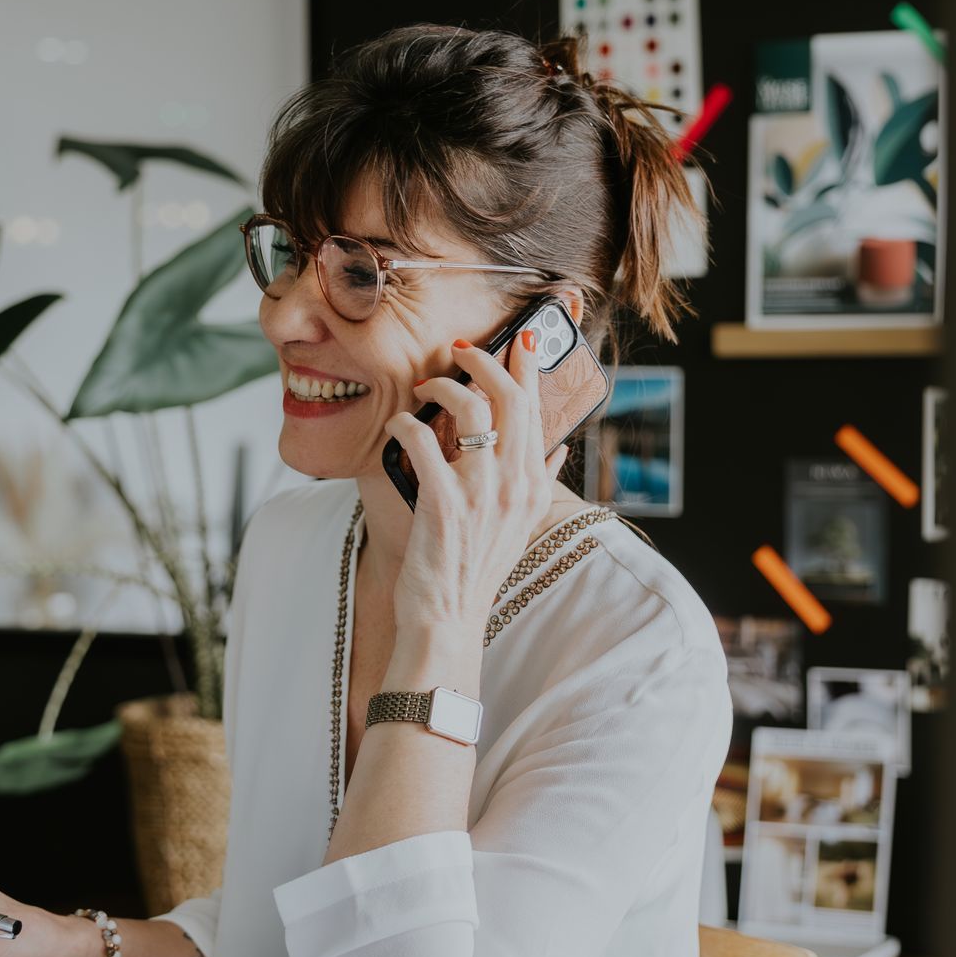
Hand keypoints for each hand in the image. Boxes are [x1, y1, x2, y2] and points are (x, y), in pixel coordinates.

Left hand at [385, 330, 568, 629]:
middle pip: (509, 397)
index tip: (520, 338)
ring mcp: (481, 493)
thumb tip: (557, 448)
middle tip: (458, 349)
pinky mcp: (443, 503)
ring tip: (422, 387)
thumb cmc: (475, 569)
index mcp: (533, 485)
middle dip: (481, 360)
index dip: (528, 366)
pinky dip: (406, 424)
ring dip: (440, 386)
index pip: (537, 408)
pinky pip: (423, 440)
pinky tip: (398, 426)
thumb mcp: (521, 525)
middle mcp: (514, 484)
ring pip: (470, 409)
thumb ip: (538, 482)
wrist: (447, 619)